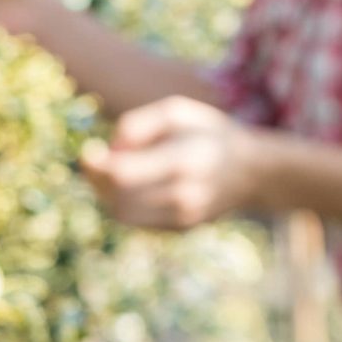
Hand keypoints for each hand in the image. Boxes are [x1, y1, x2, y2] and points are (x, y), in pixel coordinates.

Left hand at [78, 96, 263, 229]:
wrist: (252, 171)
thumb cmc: (208, 134)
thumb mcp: (178, 112)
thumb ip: (138, 123)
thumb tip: (109, 150)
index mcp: (184, 160)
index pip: (124, 174)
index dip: (97, 166)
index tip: (88, 151)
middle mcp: (185, 195)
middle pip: (118, 196)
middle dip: (99, 178)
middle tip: (97, 159)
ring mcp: (184, 217)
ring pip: (122, 214)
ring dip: (108, 193)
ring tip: (117, 172)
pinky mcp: (181, 229)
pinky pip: (137, 221)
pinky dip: (125, 203)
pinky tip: (134, 185)